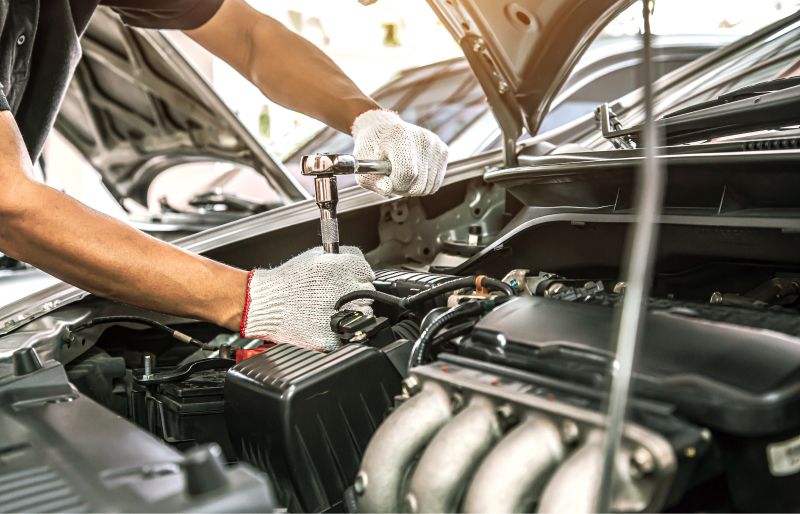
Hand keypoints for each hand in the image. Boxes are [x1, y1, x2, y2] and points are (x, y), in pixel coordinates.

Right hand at [240, 246, 374, 351]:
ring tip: (333, 309)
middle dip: (357, 293)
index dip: (359, 276)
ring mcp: (336, 314)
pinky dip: (340, 329)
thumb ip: (344, 255)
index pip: (367, 272)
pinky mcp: (330, 336)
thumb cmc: (287, 281)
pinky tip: (327, 322)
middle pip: (367, 293)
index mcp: (337, 268)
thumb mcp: (315, 256)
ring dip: (353, 311)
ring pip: (363, 314)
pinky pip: (348, 333)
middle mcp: (340, 290)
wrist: (264, 304)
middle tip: (340, 296)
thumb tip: (363, 264)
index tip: (352, 280)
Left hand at [352, 109, 447, 196]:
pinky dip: (423, 184)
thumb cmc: (372, 147)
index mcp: (401, 136)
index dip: (395, 184)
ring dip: (413, 188)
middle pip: (419, 183)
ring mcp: (435, 144)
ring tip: (402, 175)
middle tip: (393, 178)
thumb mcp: (362, 163)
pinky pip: (435, 183)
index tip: (387, 179)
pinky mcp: (443, 151)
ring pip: (428, 187)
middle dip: (403, 188)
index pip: (407, 173)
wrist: (383, 129)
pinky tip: (413, 173)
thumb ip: (372, 180)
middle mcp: (422, 138)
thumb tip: (387, 189)